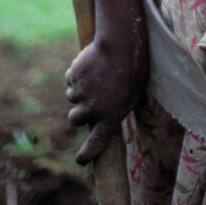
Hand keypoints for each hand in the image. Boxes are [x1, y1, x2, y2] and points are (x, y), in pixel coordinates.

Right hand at [65, 37, 147, 164]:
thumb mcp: (134, 92)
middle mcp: (93, 109)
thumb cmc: (134, 67)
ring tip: (95, 73)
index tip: (80, 160)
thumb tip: (108, 113)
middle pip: (74, 119)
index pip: (97, 142)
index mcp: (112, 116)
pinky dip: (77, 73)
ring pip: (71, 97)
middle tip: (86, 100)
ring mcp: (81, 93)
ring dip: (79, 89)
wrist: (122, 44)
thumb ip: (119, 106)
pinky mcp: (73, 77)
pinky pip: (70, 78)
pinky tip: (91, 61)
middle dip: (77, 112)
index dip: (88, 153)